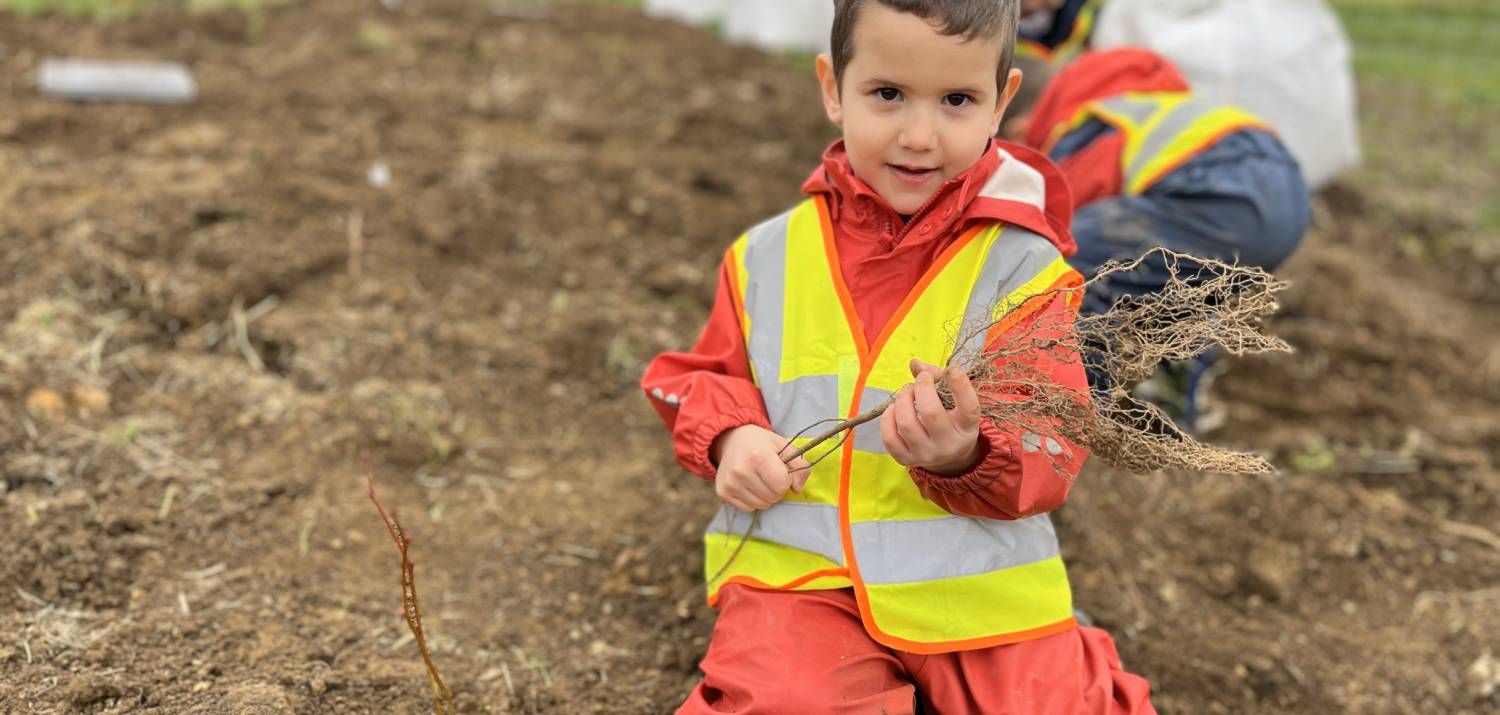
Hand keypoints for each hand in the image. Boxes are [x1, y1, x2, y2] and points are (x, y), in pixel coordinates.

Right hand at [710, 425, 812, 511]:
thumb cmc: (761, 444)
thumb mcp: (784, 446)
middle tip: (769, 474)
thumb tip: (797, 489)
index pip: (782, 485)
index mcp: (758, 457)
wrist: (732, 440)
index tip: (780, 470)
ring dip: (766, 496)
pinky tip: (749, 485)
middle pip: (773, 497)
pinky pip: (749, 508)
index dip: (786, 479)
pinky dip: (753, 500)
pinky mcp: (723, 492)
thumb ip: (800, 466)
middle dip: (777, 488)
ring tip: (760, 479)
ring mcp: (730, 483)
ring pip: (762, 505)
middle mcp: (740, 471)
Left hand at [880, 359, 982, 474]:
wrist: (949, 456)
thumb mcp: (955, 401)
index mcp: (967, 427)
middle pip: (931, 412)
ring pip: (906, 424)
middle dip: (921, 388)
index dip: (961, 386)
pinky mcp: (906, 459)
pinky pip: (889, 438)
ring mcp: (927, 454)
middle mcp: (949, 444)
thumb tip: (914, 363)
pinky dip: (887, 418)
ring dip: (902, 400)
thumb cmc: (952, 419)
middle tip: (920, 380)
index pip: (969, 408)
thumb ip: (938, 377)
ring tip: (907, 393)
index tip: (953, 370)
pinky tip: (894, 409)